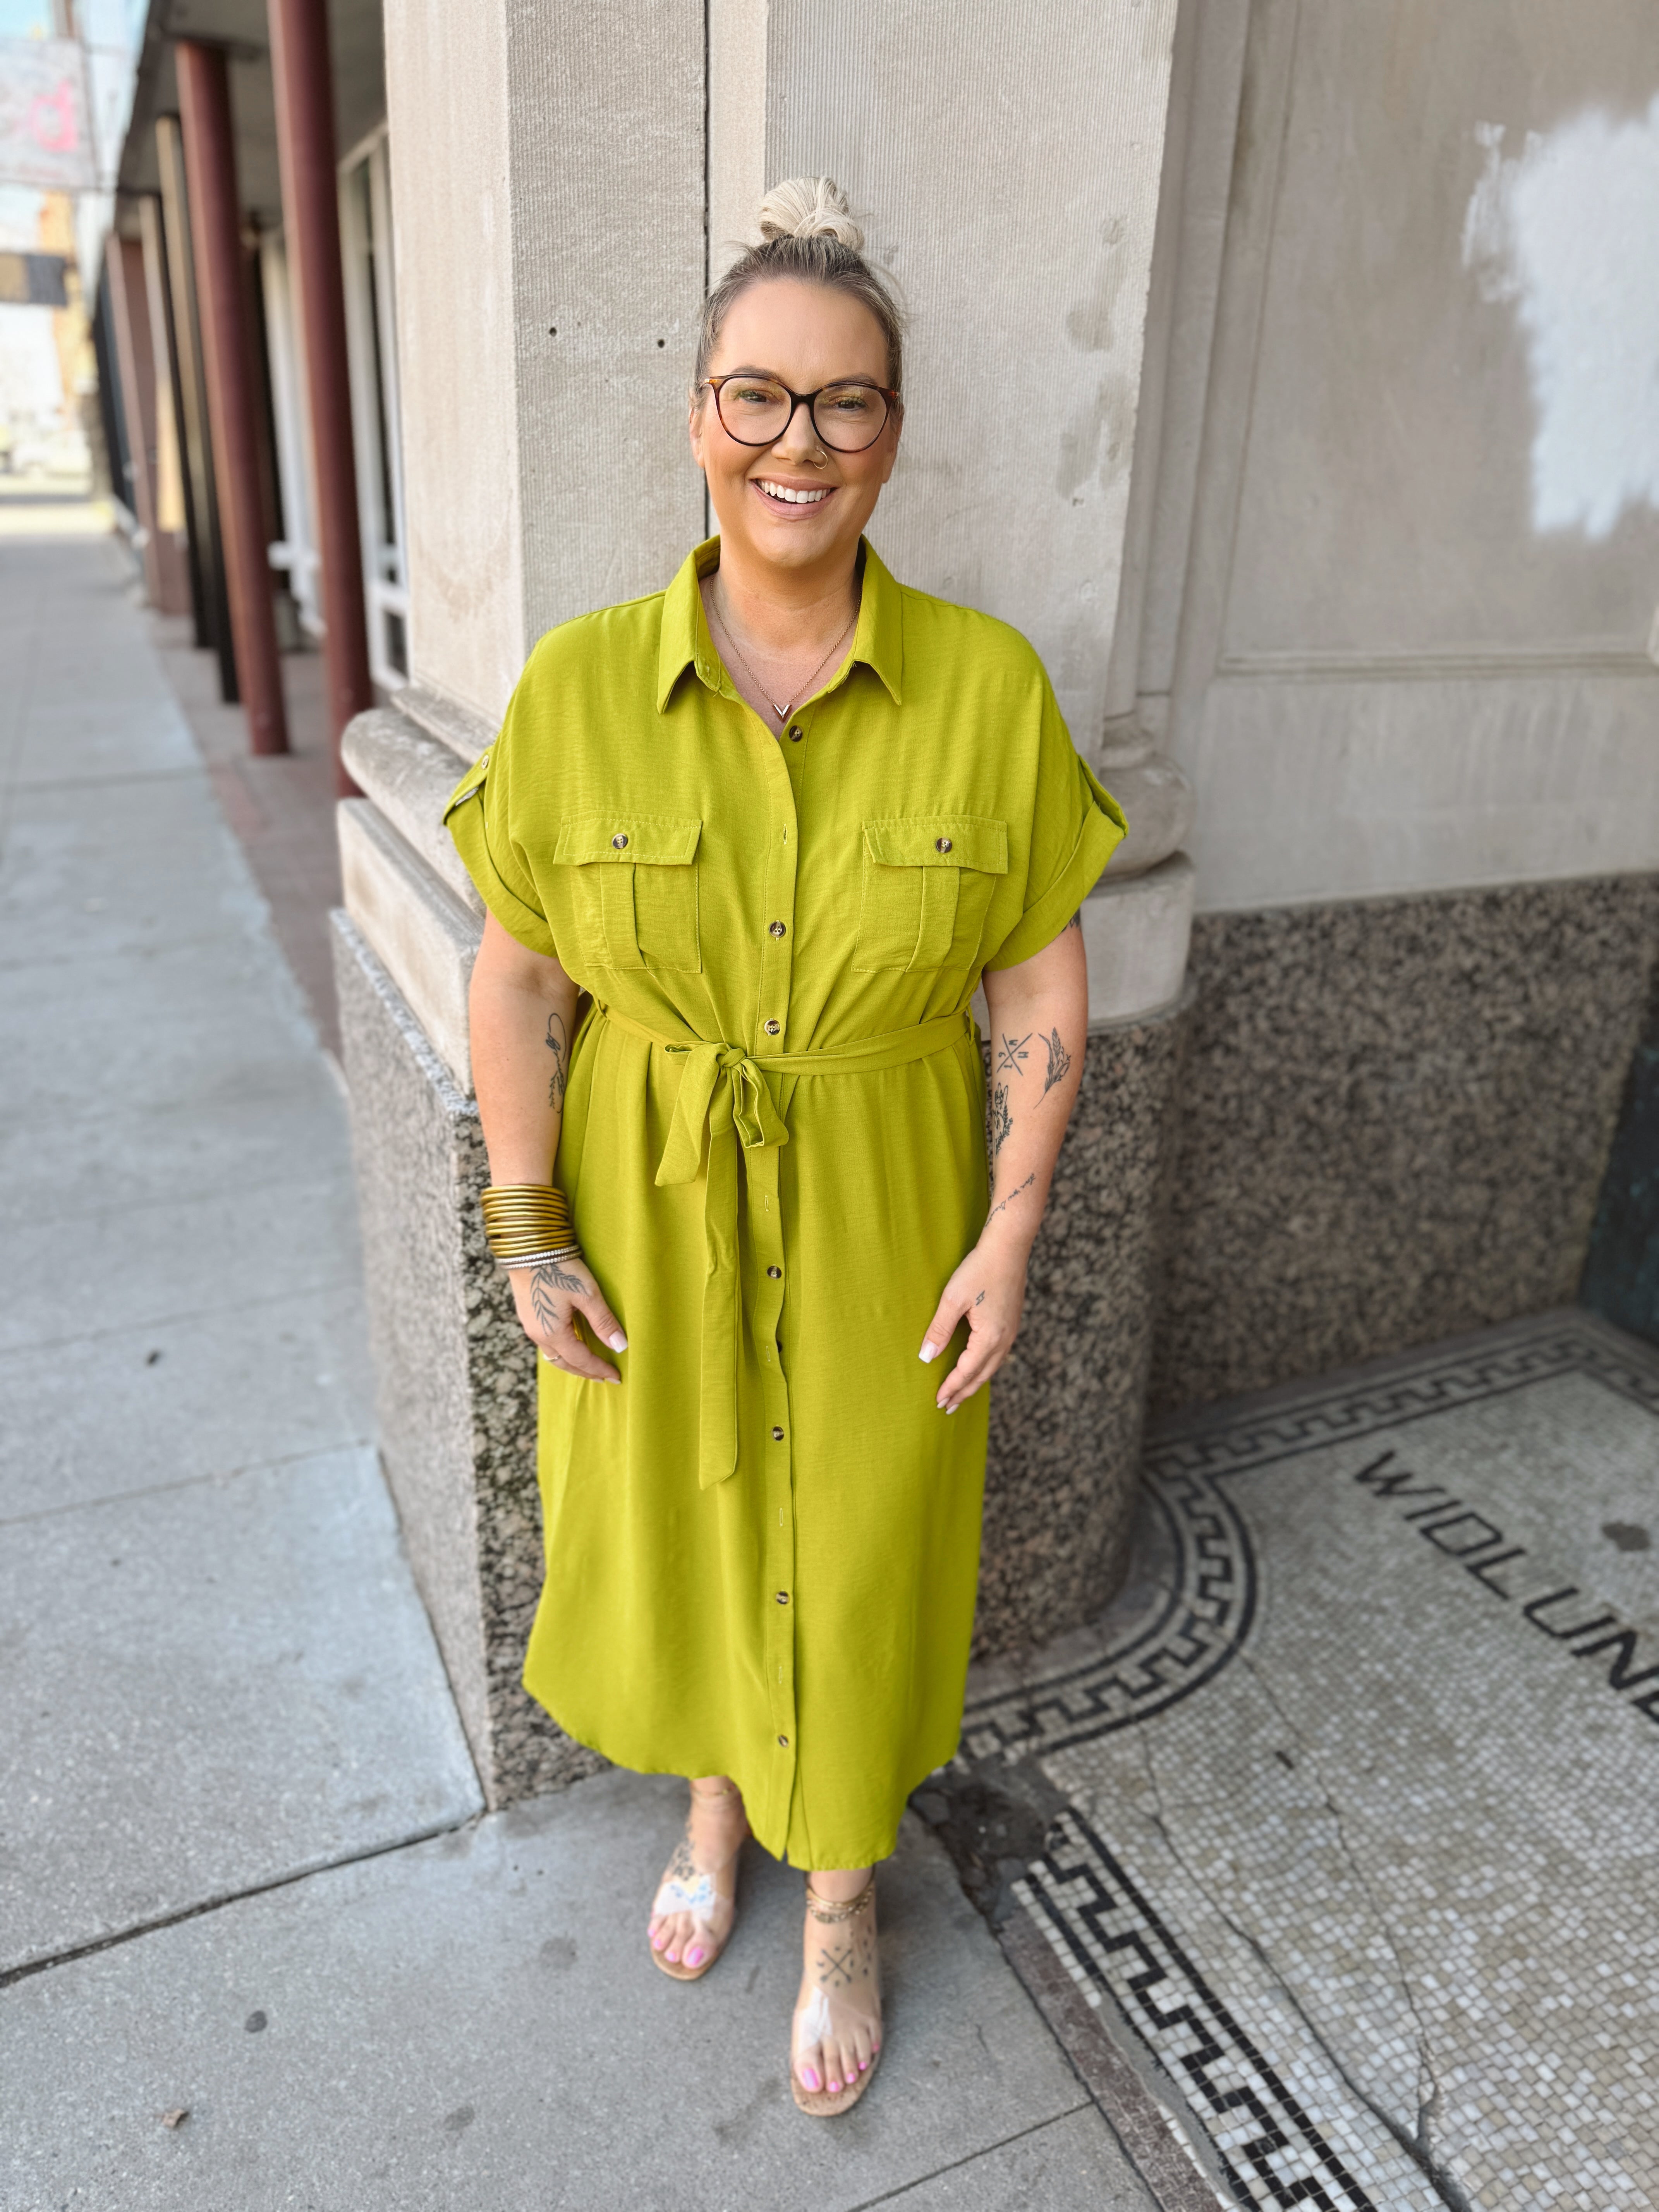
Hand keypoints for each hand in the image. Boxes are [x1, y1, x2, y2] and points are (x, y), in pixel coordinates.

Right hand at [508, 1252, 627, 1382]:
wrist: (527, 1248)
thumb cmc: (559, 1269)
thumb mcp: (587, 1294)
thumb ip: (603, 1321)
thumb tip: (620, 1346)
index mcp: (553, 1333)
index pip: (581, 1360)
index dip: (599, 1369)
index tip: (616, 1376)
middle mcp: (538, 1334)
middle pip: (564, 1363)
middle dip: (584, 1372)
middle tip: (603, 1377)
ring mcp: (530, 1325)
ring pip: (553, 1353)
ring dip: (571, 1362)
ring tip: (588, 1365)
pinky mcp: (527, 1314)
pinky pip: (546, 1341)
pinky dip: (561, 1349)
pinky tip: (570, 1343)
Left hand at [918, 1237, 1028, 1413]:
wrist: (1009, 1248)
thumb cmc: (978, 1270)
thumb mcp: (952, 1300)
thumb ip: (939, 1331)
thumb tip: (926, 1358)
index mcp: (989, 1338)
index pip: (967, 1372)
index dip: (951, 1388)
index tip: (938, 1401)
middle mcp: (1004, 1340)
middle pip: (982, 1376)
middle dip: (964, 1393)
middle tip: (947, 1408)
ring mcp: (1011, 1332)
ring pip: (992, 1367)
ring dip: (975, 1382)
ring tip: (961, 1393)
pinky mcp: (1012, 1323)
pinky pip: (998, 1355)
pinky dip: (985, 1367)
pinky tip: (978, 1366)